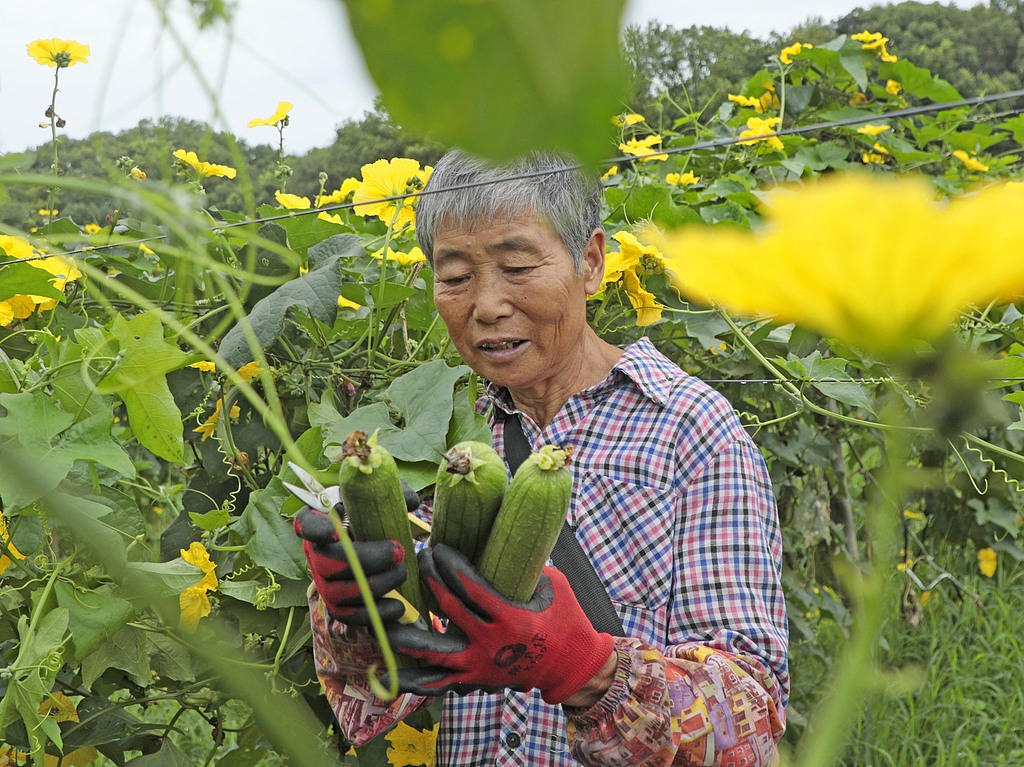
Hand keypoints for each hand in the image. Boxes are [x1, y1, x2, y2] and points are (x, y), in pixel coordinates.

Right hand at [292, 505, 406, 625]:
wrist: (368, 539)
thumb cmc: (368, 512)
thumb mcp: (375, 496)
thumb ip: (391, 493)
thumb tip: (411, 503)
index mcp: (318, 521)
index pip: (306, 525)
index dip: (317, 531)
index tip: (336, 533)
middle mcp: (314, 553)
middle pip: (326, 564)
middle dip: (366, 561)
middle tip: (399, 553)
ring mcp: (322, 580)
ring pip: (337, 593)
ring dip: (374, 587)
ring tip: (402, 574)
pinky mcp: (336, 603)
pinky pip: (348, 616)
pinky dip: (373, 614)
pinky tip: (398, 607)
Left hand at [385, 544, 614, 703]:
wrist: (571, 665)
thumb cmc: (565, 618)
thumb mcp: (553, 585)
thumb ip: (525, 567)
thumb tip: (498, 539)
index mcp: (511, 617)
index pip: (470, 587)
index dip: (450, 565)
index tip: (438, 548)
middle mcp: (492, 643)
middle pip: (449, 609)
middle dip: (430, 580)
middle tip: (420, 559)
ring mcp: (480, 665)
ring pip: (434, 652)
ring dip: (408, 633)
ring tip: (387, 616)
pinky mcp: (475, 680)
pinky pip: (438, 683)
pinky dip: (415, 678)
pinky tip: (391, 671)